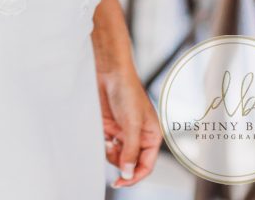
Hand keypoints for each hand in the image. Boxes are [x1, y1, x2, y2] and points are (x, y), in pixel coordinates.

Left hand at [98, 65, 162, 187]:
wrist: (109, 72)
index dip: (135, 176)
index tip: (122, 181)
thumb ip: (131, 149)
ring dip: (111, 154)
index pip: (146, 165)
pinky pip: (107, 146)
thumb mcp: (132, 123)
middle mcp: (138, 137)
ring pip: (117, 157)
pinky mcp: (110, 128)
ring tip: (108, 142)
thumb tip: (128, 172)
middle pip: (130, 164)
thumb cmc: (127, 91)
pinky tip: (104, 137)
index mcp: (151, 136)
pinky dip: (104, 146)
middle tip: (112, 156)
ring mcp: (124, 133)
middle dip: (121, 163)